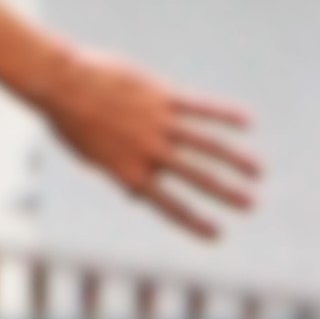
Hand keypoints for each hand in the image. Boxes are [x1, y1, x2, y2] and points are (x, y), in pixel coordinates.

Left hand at [37, 49, 261, 243]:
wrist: (62, 84)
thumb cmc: (72, 123)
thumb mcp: (92, 158)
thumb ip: (120, 176)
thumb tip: (138, 197)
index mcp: (129, 172)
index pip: (168, 205)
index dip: (193, 222)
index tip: (217, 234)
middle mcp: (149, 152)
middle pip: (196, 177)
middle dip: (226, 193)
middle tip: (250, 205)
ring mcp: (158, 124)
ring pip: (206, 145)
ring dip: (235, 160)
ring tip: (258, 172)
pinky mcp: (162, 97)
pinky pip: (201, 108)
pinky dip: (225, 114)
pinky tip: (248, 121)